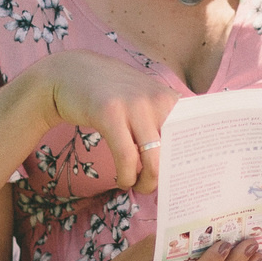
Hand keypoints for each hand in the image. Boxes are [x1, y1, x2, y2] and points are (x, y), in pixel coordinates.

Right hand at [35, 52, 183, 192]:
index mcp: (169, 97)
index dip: (190, 161)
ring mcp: (134, 105)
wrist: (69, 73)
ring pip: (153, 159)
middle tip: (158, 187)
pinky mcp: (110, 113)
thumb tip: (178, 160)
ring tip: (140, 186)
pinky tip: (123, 180)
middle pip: (175, 151)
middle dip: (168, 176)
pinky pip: (126, 157)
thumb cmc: (110, 93)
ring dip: (148, 182)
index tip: (183, 178)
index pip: (192, 135)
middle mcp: (157, 98)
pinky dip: (127, 176)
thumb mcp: (143, 98)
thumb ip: (162, 120)